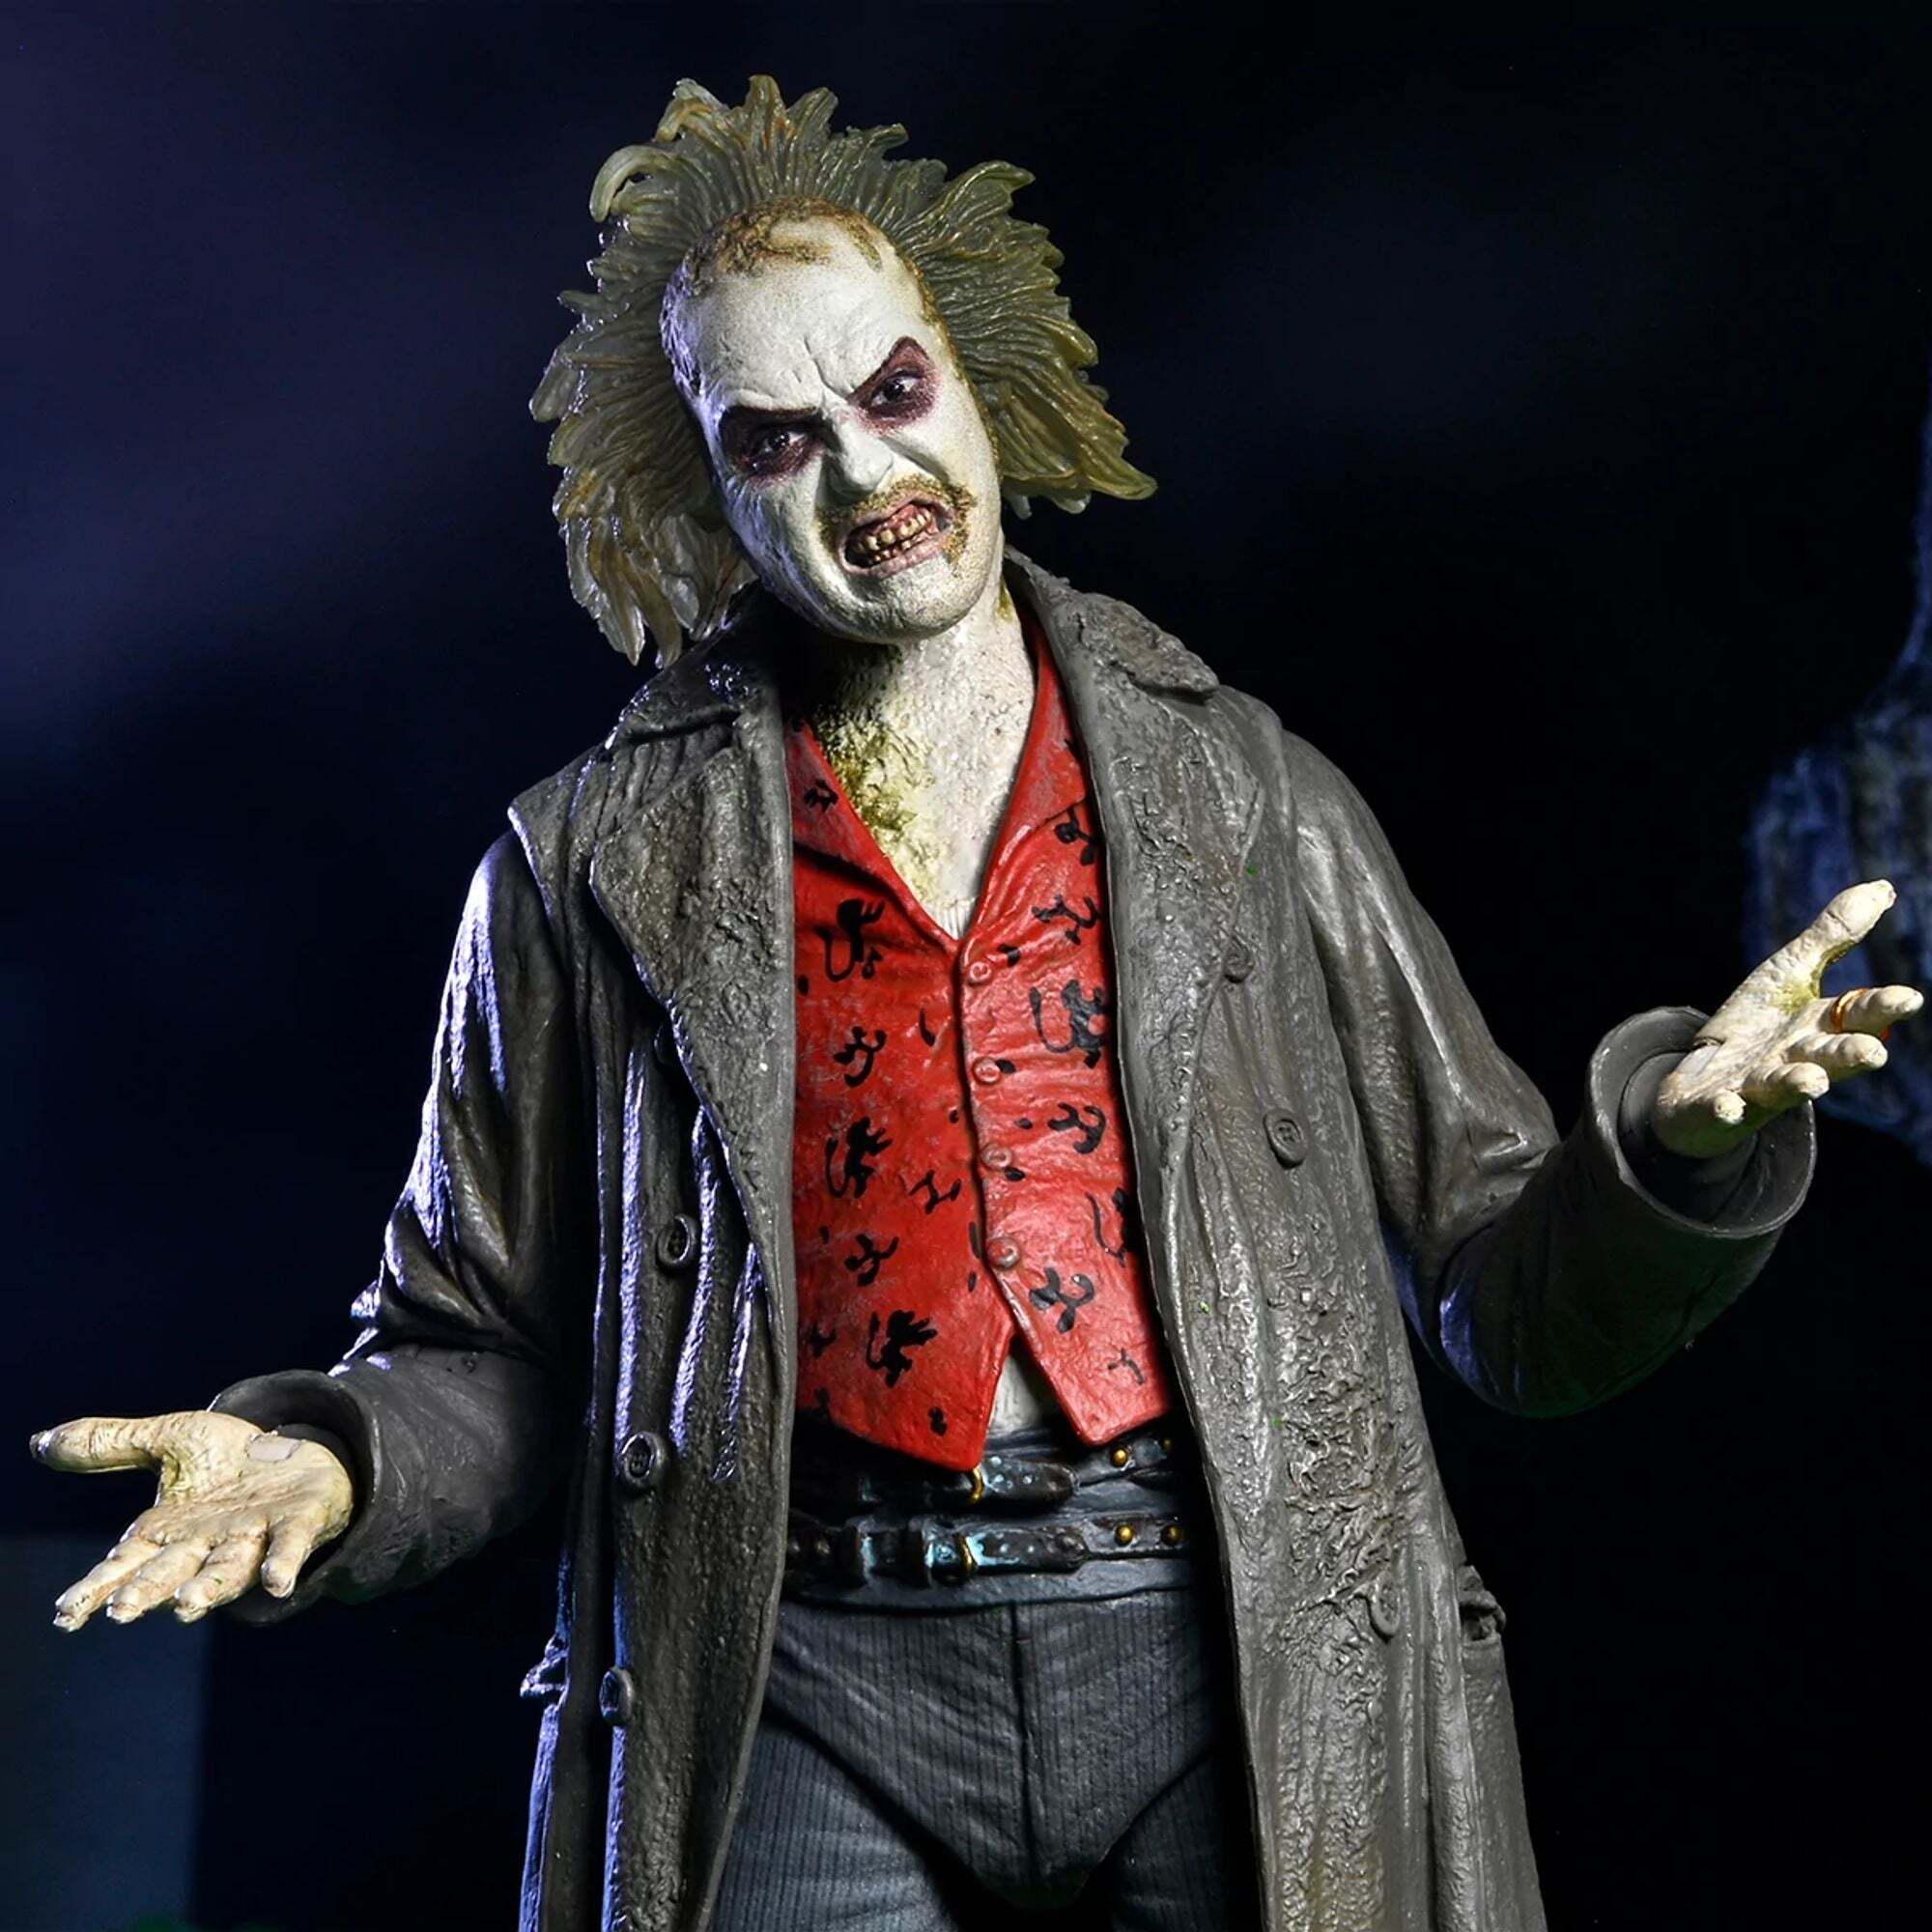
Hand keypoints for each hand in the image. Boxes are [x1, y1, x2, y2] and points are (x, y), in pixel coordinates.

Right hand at [30, 1411, 354, 1627]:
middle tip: (122, 1612)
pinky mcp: (297, 1523)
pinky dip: (281, 1566)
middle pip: (170, 1573)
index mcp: (168, 1533)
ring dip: (208, 1589)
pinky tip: (278, 1583)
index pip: (124, 1564)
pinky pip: (288, 1549)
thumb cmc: (230, 1461)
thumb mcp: (169, 1441)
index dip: (95, 1589)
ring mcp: (253, 1538)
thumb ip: (111, 1444)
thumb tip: (39, 1441)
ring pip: (227, 1571)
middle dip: (148, 1592)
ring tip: (187, 1607)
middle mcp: (206, 1545)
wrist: (300, 1450)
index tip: (66, 1614)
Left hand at [1654, 880, 1922, 1159]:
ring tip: (1813, 1081)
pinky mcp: (1717, 1104)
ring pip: (1783, 1085)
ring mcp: (1757, 1085)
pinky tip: (1727, 1106)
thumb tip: (1883, 888)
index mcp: (1820, 1026)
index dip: (1883, 1007)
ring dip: (1799, 1083)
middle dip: (1851, 1055)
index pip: (1859, 1014)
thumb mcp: (1792, 973)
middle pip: (1830, 1055)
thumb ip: (1835, 937)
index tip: (1908, 999)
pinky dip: (1725, 1108)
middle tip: (1873, 1054)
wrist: (1702, 1080)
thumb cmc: (1757, 1025)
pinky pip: (1722, 1109)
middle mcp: (1796, 1058)